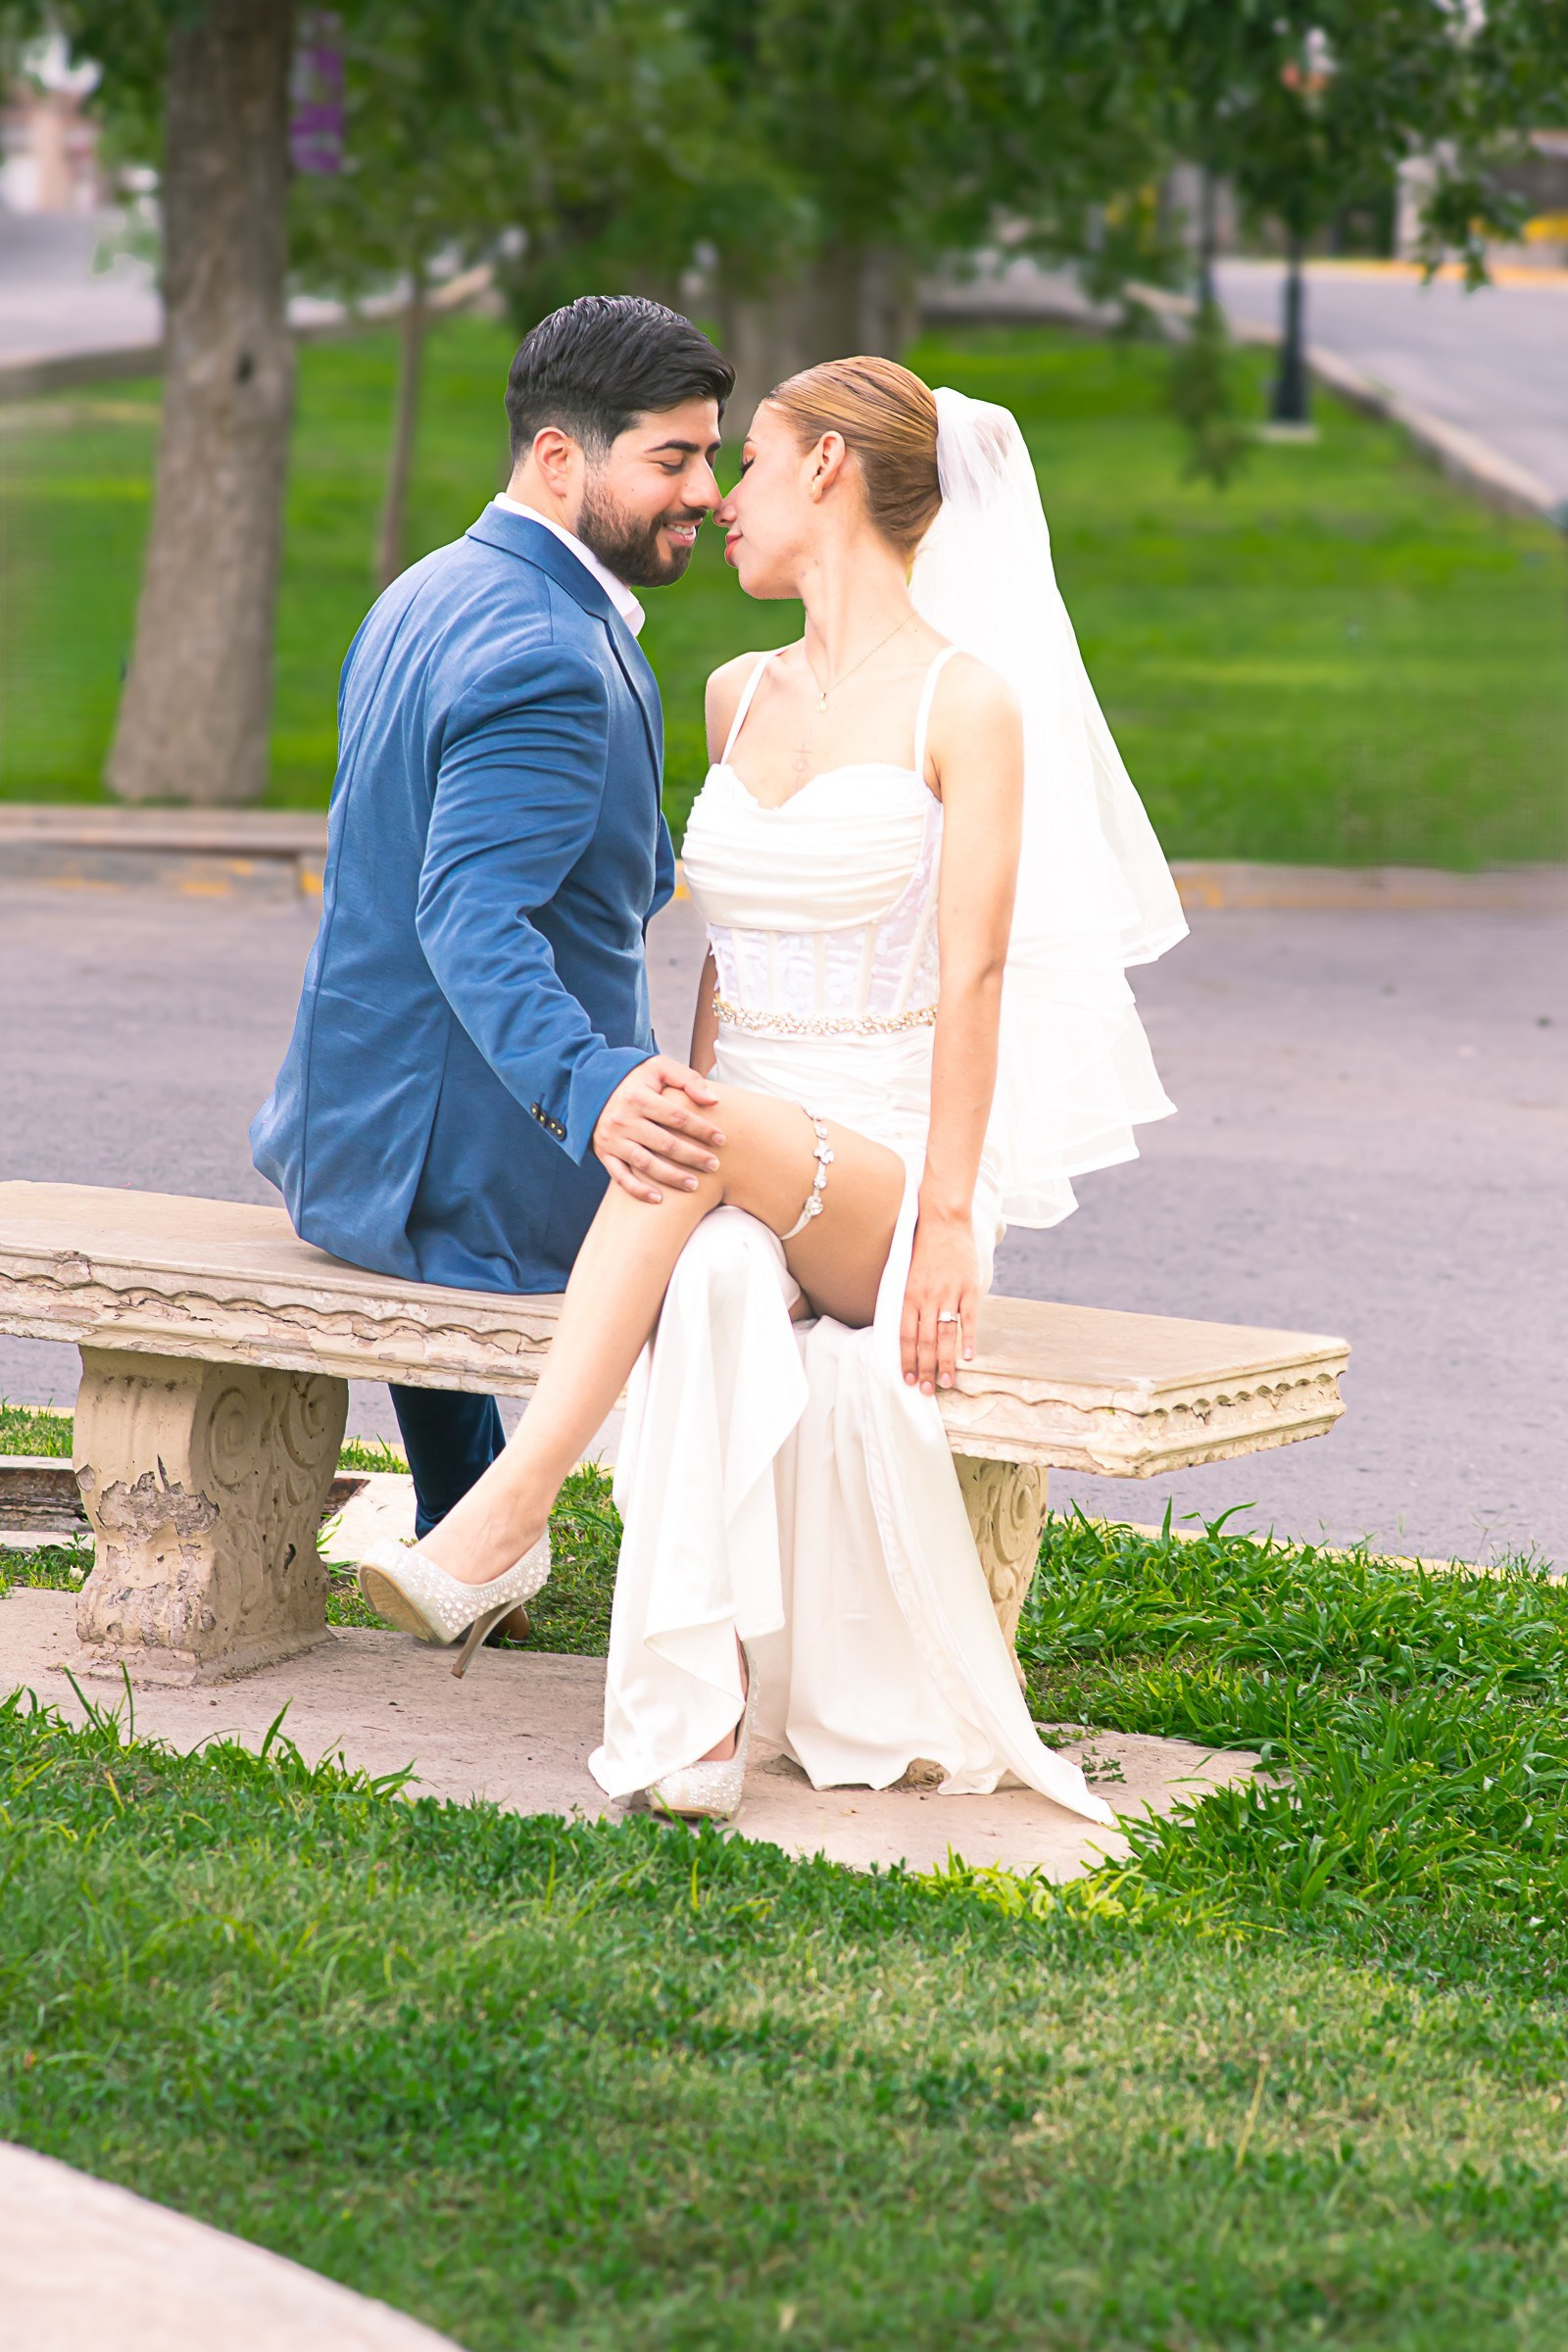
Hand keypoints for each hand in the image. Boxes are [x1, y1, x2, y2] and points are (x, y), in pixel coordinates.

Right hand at [593, 1056, 725, 1202]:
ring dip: (671, 1177)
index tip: (721, 1139)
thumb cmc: (636, 1078)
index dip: (701, 1129)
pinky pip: (620, 1177)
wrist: (594, 1086)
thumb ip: (688, 1079)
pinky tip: (659, 1199)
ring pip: (645, 1163)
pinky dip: (638, 1190)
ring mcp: (612, 1139)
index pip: (676, 1116)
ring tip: (694, 1185)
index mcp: (638, 1096)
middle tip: (714, 1165)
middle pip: (664, 1143)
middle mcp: (623, 1119)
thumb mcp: (660, 1067)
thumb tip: (714, 1101)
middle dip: (693, 1156)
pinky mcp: (604, 1153)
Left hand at [900, 1203, 979, 1394]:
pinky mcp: (969, 1287)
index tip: (907, 1380)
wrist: (943, 1220)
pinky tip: (967, 1357)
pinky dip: (968, 1339)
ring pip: (945, 1335)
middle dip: (924, 1369)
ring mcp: (949, 1293)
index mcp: (908, 1296)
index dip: (906, 1360)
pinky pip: (969, 1318)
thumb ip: (908, 1303)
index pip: (905, 1336)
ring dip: (945, 1362)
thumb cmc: (923, 1249)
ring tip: (945, 1382)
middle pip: (925, 1341)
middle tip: (926, 1391)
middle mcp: (927, 1297)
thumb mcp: (907, 1275)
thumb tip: (907, 1333)